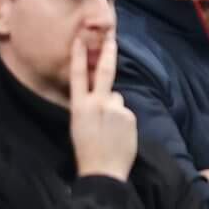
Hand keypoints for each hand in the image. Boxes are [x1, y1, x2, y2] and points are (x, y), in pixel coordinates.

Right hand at [67, 26, 136, 181]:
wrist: (103, 172)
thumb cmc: (87, 151)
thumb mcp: (79, 126)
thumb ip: (91, 107)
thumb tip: (107, 96)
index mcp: (79, 108)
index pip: (78, 77)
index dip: (79, 56)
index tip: (80, 39)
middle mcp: (97, 104)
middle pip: (105, 72)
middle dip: (108, 52)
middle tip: (111, 36)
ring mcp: (116, 108)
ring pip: (117, 99)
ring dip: (114, 109)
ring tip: (109, 131)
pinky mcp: (130, 115)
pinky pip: (126, 112)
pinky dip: (123, 120)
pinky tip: (118, 135)